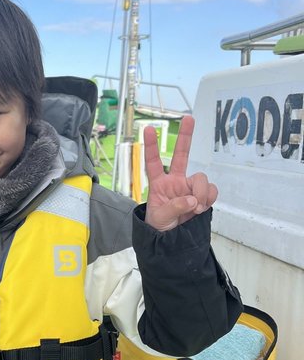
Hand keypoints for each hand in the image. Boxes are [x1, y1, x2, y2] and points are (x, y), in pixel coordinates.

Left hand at [144, 115, 217, 231]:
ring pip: (201, 178)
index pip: (153, 162)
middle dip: (186, 137)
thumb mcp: (160, 218)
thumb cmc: (159, 227)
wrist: (172, 242)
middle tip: (189, 117)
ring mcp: (190, 188)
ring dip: (202, 192)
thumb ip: (174, 207)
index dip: (152, 146)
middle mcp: (175, 182)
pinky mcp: (203, 197)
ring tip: (195, 208)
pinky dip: (210, 198)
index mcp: (159, 184)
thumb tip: (192, 200)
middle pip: (182, 155)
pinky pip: (212, 191)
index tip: (149, 128)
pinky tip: (202, 208)